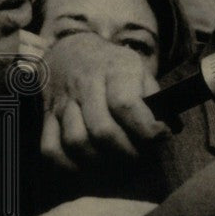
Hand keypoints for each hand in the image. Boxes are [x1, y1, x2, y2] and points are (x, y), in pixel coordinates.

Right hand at [40, 33, 167, 168]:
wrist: (72, 50)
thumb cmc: (114, 66)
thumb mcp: (139, 69)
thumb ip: (153, 97)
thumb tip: (166, 129)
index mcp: (114, 70)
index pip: (126, 104)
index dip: (146, 129)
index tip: (162, 137)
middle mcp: (85, 85)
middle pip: (102, 130)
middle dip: (127, 151)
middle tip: (141, 157)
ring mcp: (63, 102)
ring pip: (76, 141)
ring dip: (101, 160)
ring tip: (118, 163)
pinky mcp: (48, 116)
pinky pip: (51, 148)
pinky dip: (69, 164)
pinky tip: (89, 166)